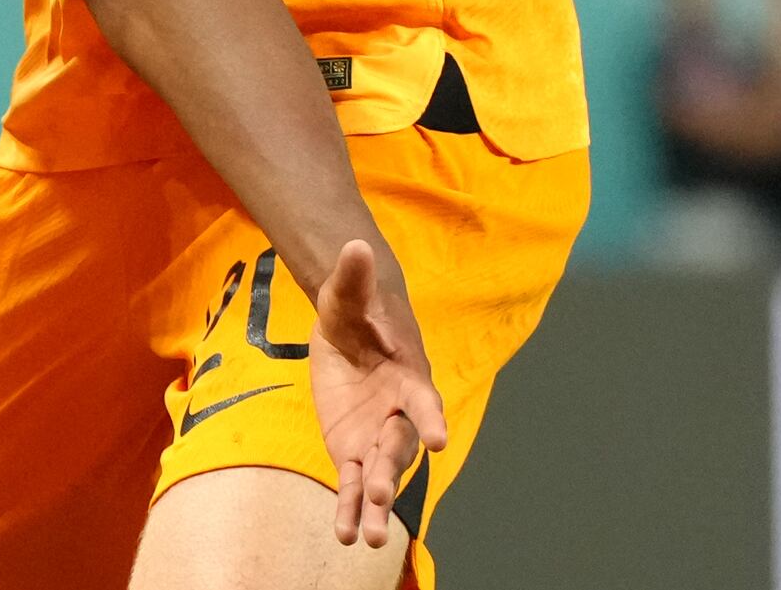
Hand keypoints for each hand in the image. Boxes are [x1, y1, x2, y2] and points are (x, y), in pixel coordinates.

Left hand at [310, 239, 446, 548]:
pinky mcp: (352, 451)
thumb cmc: (355, 313)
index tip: (437, 438)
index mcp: (409, 378)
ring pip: (380, 475)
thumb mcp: (344, 295)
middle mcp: (400, 415)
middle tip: (380, 493)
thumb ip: (352, 278)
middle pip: (400, 447)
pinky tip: (344, 534)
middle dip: (391, 471)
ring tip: (366, 537)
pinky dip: (349, 508)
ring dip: (375, 505)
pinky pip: (352, 485)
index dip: (430, 417)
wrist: (346, 334)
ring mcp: (376, 437)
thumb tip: (354, 244)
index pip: (423, 400)